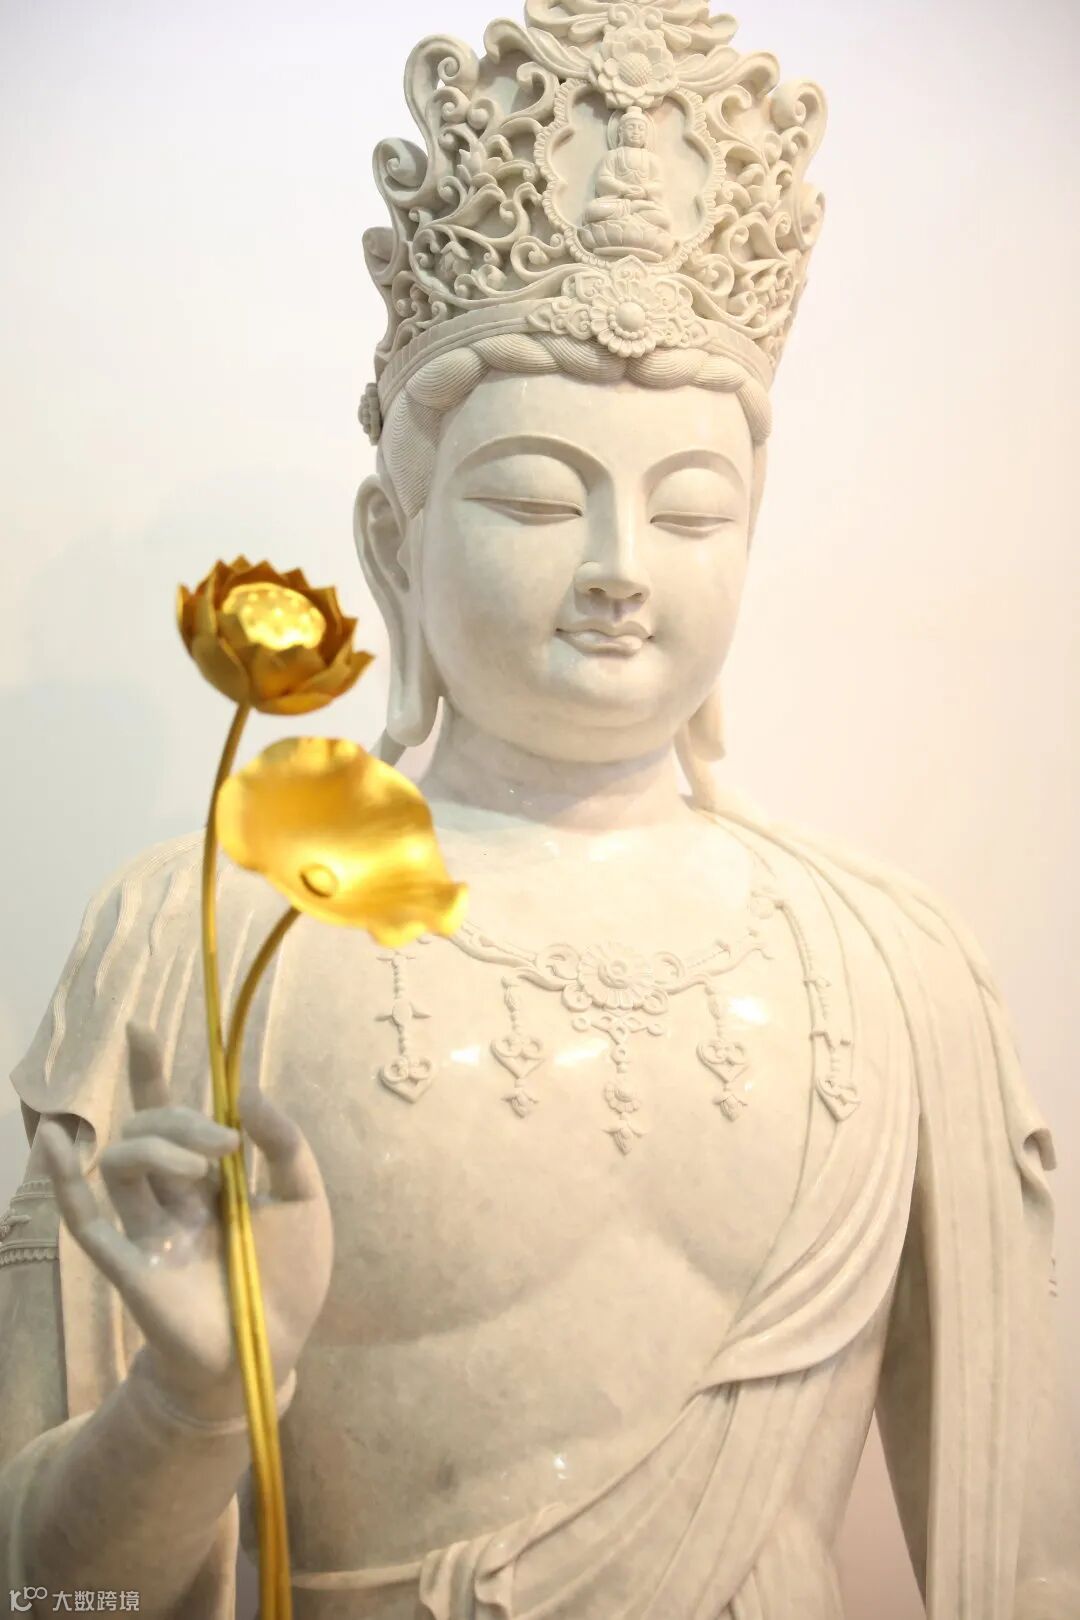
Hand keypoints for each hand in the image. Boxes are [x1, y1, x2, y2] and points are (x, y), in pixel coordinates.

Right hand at [36, 1021, 333, 1419]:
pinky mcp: (129, 1264)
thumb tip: (247, 1090)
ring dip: (156, 1147)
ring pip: (121, 1162)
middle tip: (224, 1141)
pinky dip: (65, 1181)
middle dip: (179, 1118)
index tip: (138, 1028)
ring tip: (202, 1170)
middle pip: (146, 1130)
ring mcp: (145, 1229)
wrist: (273, 1350)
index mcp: (207, 1179)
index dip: (150, 1072)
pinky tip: (55, 1142)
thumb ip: (284, 1144)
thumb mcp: (304, 1201)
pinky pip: (86, 1219)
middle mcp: (169, 1197)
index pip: (169, 1114)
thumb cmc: (288, 1279)